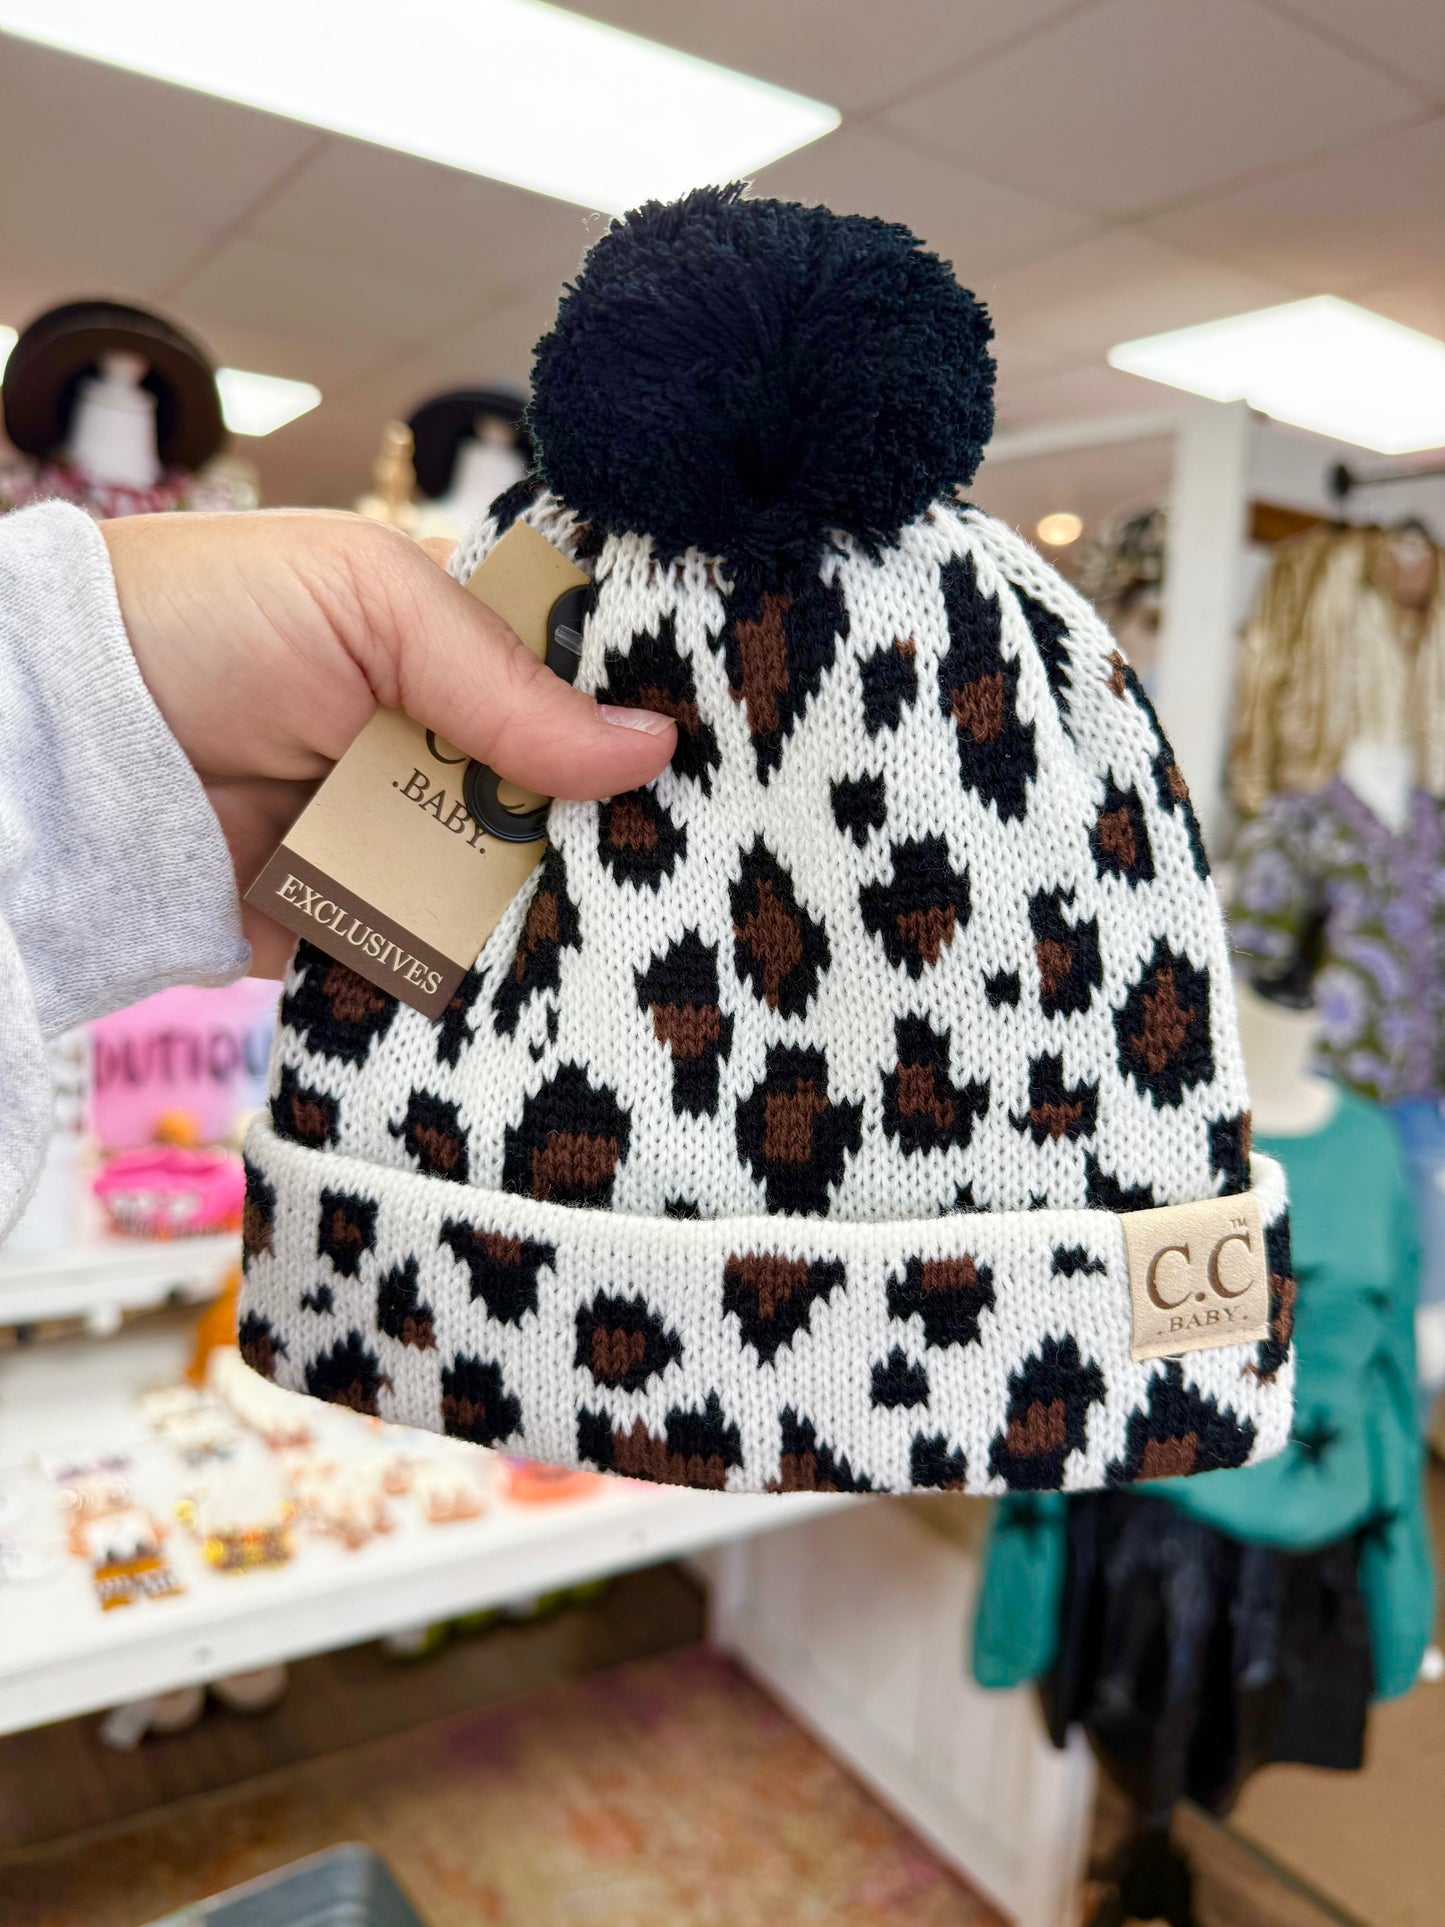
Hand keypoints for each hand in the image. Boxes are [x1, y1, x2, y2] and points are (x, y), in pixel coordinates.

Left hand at [101, 510, 675, 975]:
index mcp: (459, 652)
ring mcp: (406, 846)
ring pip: (524, 893)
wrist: (62, 745)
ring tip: (660, 935)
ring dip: (569, 911)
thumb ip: (507, 681)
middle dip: (619, 831)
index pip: (582, 686)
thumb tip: (650, 748)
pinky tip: (569, 988)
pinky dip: (490, 977)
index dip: (645, 715)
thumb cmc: (206, 619)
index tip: (721, 752)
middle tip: (706, 858)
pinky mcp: (363, 932)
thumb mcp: (370, 603)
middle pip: (570, 804)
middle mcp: (445, 751)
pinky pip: (447, 965)